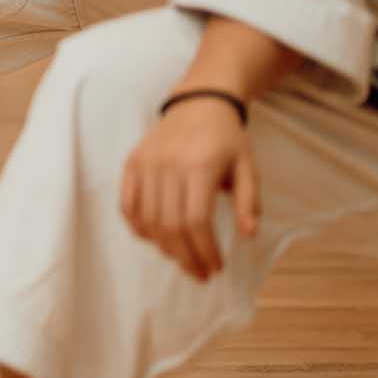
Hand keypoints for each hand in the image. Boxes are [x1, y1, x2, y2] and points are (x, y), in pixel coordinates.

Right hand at [119, 96, 257, 280]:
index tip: (215, 267)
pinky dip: (138, 227)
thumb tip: (248, 235)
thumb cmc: (228, 139)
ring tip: (182, 259)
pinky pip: (127, 204)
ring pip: (147, 218)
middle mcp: (167, 165)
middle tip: (200, 274)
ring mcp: (145, 164)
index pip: (196, 220)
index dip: (204, 250)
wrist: (199, 103)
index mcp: (199, 166)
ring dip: (164, 247)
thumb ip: (249, 201)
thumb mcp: (248, 167)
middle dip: (185, 256)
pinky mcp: (132, 163)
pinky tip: (154, 240)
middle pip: (169, 224)